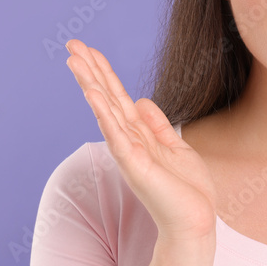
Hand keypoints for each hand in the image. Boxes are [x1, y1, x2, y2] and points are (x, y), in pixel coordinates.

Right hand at [65, 39, 217, 241]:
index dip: (105, 73)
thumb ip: (157, 124)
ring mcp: (129, 152)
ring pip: (106, 111)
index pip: (117, 97)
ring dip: (91, 84)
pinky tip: (93, 95)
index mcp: (139, 135)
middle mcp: (129, 141)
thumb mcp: (175, 147)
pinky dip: (104, 114)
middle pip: (106, 98)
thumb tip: (141, 100)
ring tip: (75, 60)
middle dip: (90, 71)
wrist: (195, 221)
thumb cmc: (187, 190)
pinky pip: (116, 135)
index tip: (88, 50)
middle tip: (72, 44)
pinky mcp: (134, 165)